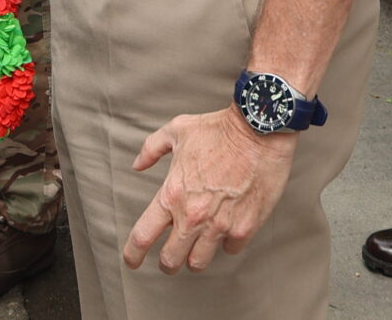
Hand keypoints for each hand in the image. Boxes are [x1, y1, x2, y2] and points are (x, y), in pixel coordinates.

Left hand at [123, 107, 296, 272]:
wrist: (259, 130)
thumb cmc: (219, 129)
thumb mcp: (177, 130)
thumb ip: (151, 149)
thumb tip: (137, 164)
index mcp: (172, 194)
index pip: (143, 237)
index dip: (133, 254)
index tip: (132, 260)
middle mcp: (192, 216)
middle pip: (170, 260)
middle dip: (167, 262)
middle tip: (170, 258)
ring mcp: (219, 225)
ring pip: (198, 262)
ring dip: (195, 257)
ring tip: (197, 248)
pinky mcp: (244, 228)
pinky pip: (230, 250)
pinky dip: (226, 243)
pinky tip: (226, 231)